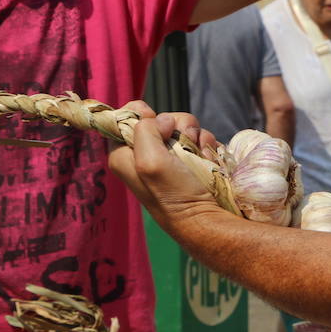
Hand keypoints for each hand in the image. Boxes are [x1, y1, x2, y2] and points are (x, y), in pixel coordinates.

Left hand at [108, 103, 219, 232]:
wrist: (206, 217)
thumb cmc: (174, 194)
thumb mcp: (150, 161)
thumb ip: (146, 130)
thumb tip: (165, 120)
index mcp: (124, 155)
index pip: (124, 119)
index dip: (140, 113)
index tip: (153, 118)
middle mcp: (146, 154)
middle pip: (159, 119)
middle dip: (175, 125)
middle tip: (181, 141)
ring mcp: (171, 156)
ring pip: (183, 126)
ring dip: (194, 136)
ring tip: (198, 154)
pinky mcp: (192, 160)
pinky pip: (200, 138)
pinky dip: (205, 145)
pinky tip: (206, 159)